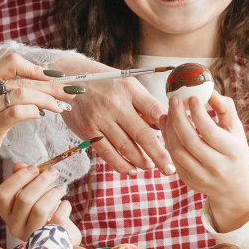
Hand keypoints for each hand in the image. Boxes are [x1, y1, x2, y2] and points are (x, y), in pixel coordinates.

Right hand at [0, 54, 74, 176]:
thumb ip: (9, 91)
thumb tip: (44, 83)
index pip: (13, 61)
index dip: (36, 68)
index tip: (55, 77)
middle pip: (23, 80)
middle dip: (52, 86)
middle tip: (71, 91)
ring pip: (23, 94)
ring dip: (47, 99)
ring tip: (61, 106)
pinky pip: (17, 112)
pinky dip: (33, 111)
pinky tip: (41, 115)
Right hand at [0, 163, 81, 243]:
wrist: (58, 236)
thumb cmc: (44, 209)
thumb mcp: (33, 193)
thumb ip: (25, 179)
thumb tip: (19, 165)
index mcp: (7, 212)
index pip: (3, 193)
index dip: (19, 178)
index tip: (35, 168)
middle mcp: (14, 226)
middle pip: (24, 199)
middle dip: (42, 181)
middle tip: (54, 171)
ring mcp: (30, 235)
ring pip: (40, 209)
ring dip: (53, 193)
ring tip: (60, 189)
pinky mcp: (48, 240)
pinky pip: (57, 218)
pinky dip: (64, 207)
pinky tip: (65, 204)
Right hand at [48, 55, 173, 175]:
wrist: (69, 79)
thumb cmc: (105, 83)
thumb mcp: (126, 84)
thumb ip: (143, 103)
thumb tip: (166, 125)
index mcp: (130, 88)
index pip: (155, 110)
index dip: (168, 128)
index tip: (178, 141)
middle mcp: (116, 103)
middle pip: (143, 135)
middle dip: (159, 155)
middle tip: (170, 169)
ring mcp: (100, 118)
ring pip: (126, 147)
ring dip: (141, 161)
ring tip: (151, 166)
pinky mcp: (88, 130)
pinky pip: (108, 153)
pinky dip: (121, 164)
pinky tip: (131, 170)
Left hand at [162, 91, 248, 232]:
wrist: (234, 187)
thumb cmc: (235, 151)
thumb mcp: (236, 130)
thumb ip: (225, 108)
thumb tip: (209, 89)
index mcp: (232, 151)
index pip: (210, 131)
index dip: (198, 114)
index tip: (191, 97)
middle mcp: (217, 166)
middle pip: (190, 141)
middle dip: (178, 117)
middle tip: (174, 100)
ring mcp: (201, 176)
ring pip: (177, 150)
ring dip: (169, 129)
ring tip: (168, 112)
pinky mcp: (188, 180)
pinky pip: (173, 158)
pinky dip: (167, 140)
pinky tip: (167, 125)